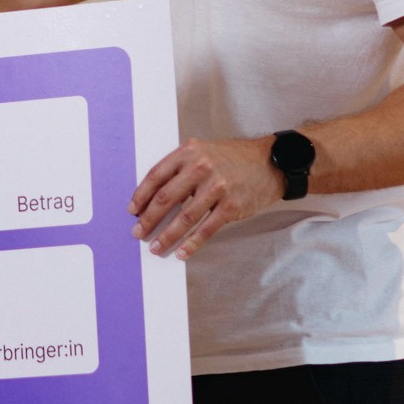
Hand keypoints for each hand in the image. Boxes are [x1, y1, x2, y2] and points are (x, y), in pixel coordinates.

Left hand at [127, 136, 283, 259]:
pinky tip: (181, 252)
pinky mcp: (231, 206)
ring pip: (184, 218)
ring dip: (166, 236)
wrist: (271, 162)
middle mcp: (200, 167)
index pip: (156, 175)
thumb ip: (180, 167)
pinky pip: (206, 229)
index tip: (132, 211)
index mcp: (189, 151)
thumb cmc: (233, 158)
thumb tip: (154, 196)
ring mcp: (217, 187)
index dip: (140, 196)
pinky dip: (191, 244)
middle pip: (165, 198)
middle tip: (138, 233)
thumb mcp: (203, 151)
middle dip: (148, 219)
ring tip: (156, 247)